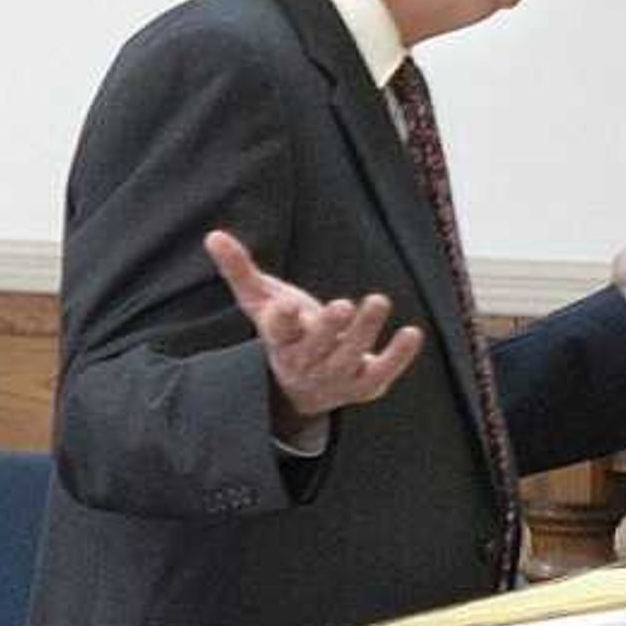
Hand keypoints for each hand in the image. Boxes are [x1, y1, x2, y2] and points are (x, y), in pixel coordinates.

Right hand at [205, 228, 425, 426]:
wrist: (303, 390)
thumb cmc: (285, 332)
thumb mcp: (261, 301)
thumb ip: (240, 270)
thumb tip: (213, 235)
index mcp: (279, 341)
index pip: (276, 332)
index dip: (281, 320)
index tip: (285, 305)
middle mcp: (305, 363)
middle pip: (315, 348)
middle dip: (328, 328)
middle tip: (341, 305)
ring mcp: (334, 377)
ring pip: (348, 358)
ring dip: (364, 332)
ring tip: (378, 299)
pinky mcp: (363, 385)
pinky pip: (381, 373)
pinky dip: (398, 357)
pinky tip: (412, 333)